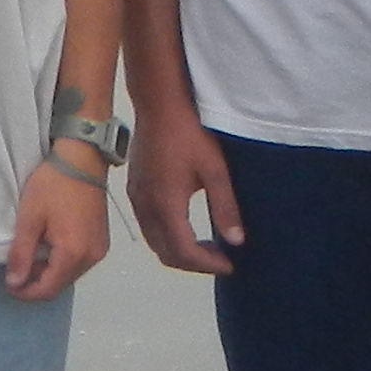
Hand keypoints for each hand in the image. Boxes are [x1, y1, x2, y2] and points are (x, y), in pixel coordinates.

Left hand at [5, 153, 112, 301]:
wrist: (82, 160)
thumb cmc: (53, 184)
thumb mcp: (29, 218)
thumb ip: (21, 253)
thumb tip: (14, 282)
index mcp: (73, 253)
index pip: (48, 289)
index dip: (26, 292)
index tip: (8, 285)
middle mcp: (91, 257)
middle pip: (60, 285)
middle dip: (37, 283)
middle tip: (16, 270)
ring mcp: (99, 250)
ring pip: (70, 275)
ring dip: (49, 273)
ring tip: (29, 258)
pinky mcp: (101, 242)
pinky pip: (79, 263)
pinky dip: (62, 263)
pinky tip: (48, 249)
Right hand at [130, 106, 241, 276]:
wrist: (159, 104)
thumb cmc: (190, 134)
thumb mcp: (215, 171)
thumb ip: (225, 208)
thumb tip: (236, 241)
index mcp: (166, 206)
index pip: (184, 252)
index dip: (207, 265)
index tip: (229, 265)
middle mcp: (146, 208)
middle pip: (166, 253)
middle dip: (194, 263)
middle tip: (221, 257)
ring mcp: (136, 199)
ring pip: (154, 241)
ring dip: (179, 250)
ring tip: (207, 244)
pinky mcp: (134, 189)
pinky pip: (148, 226)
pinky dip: (167, 236)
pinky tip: (186, 225)